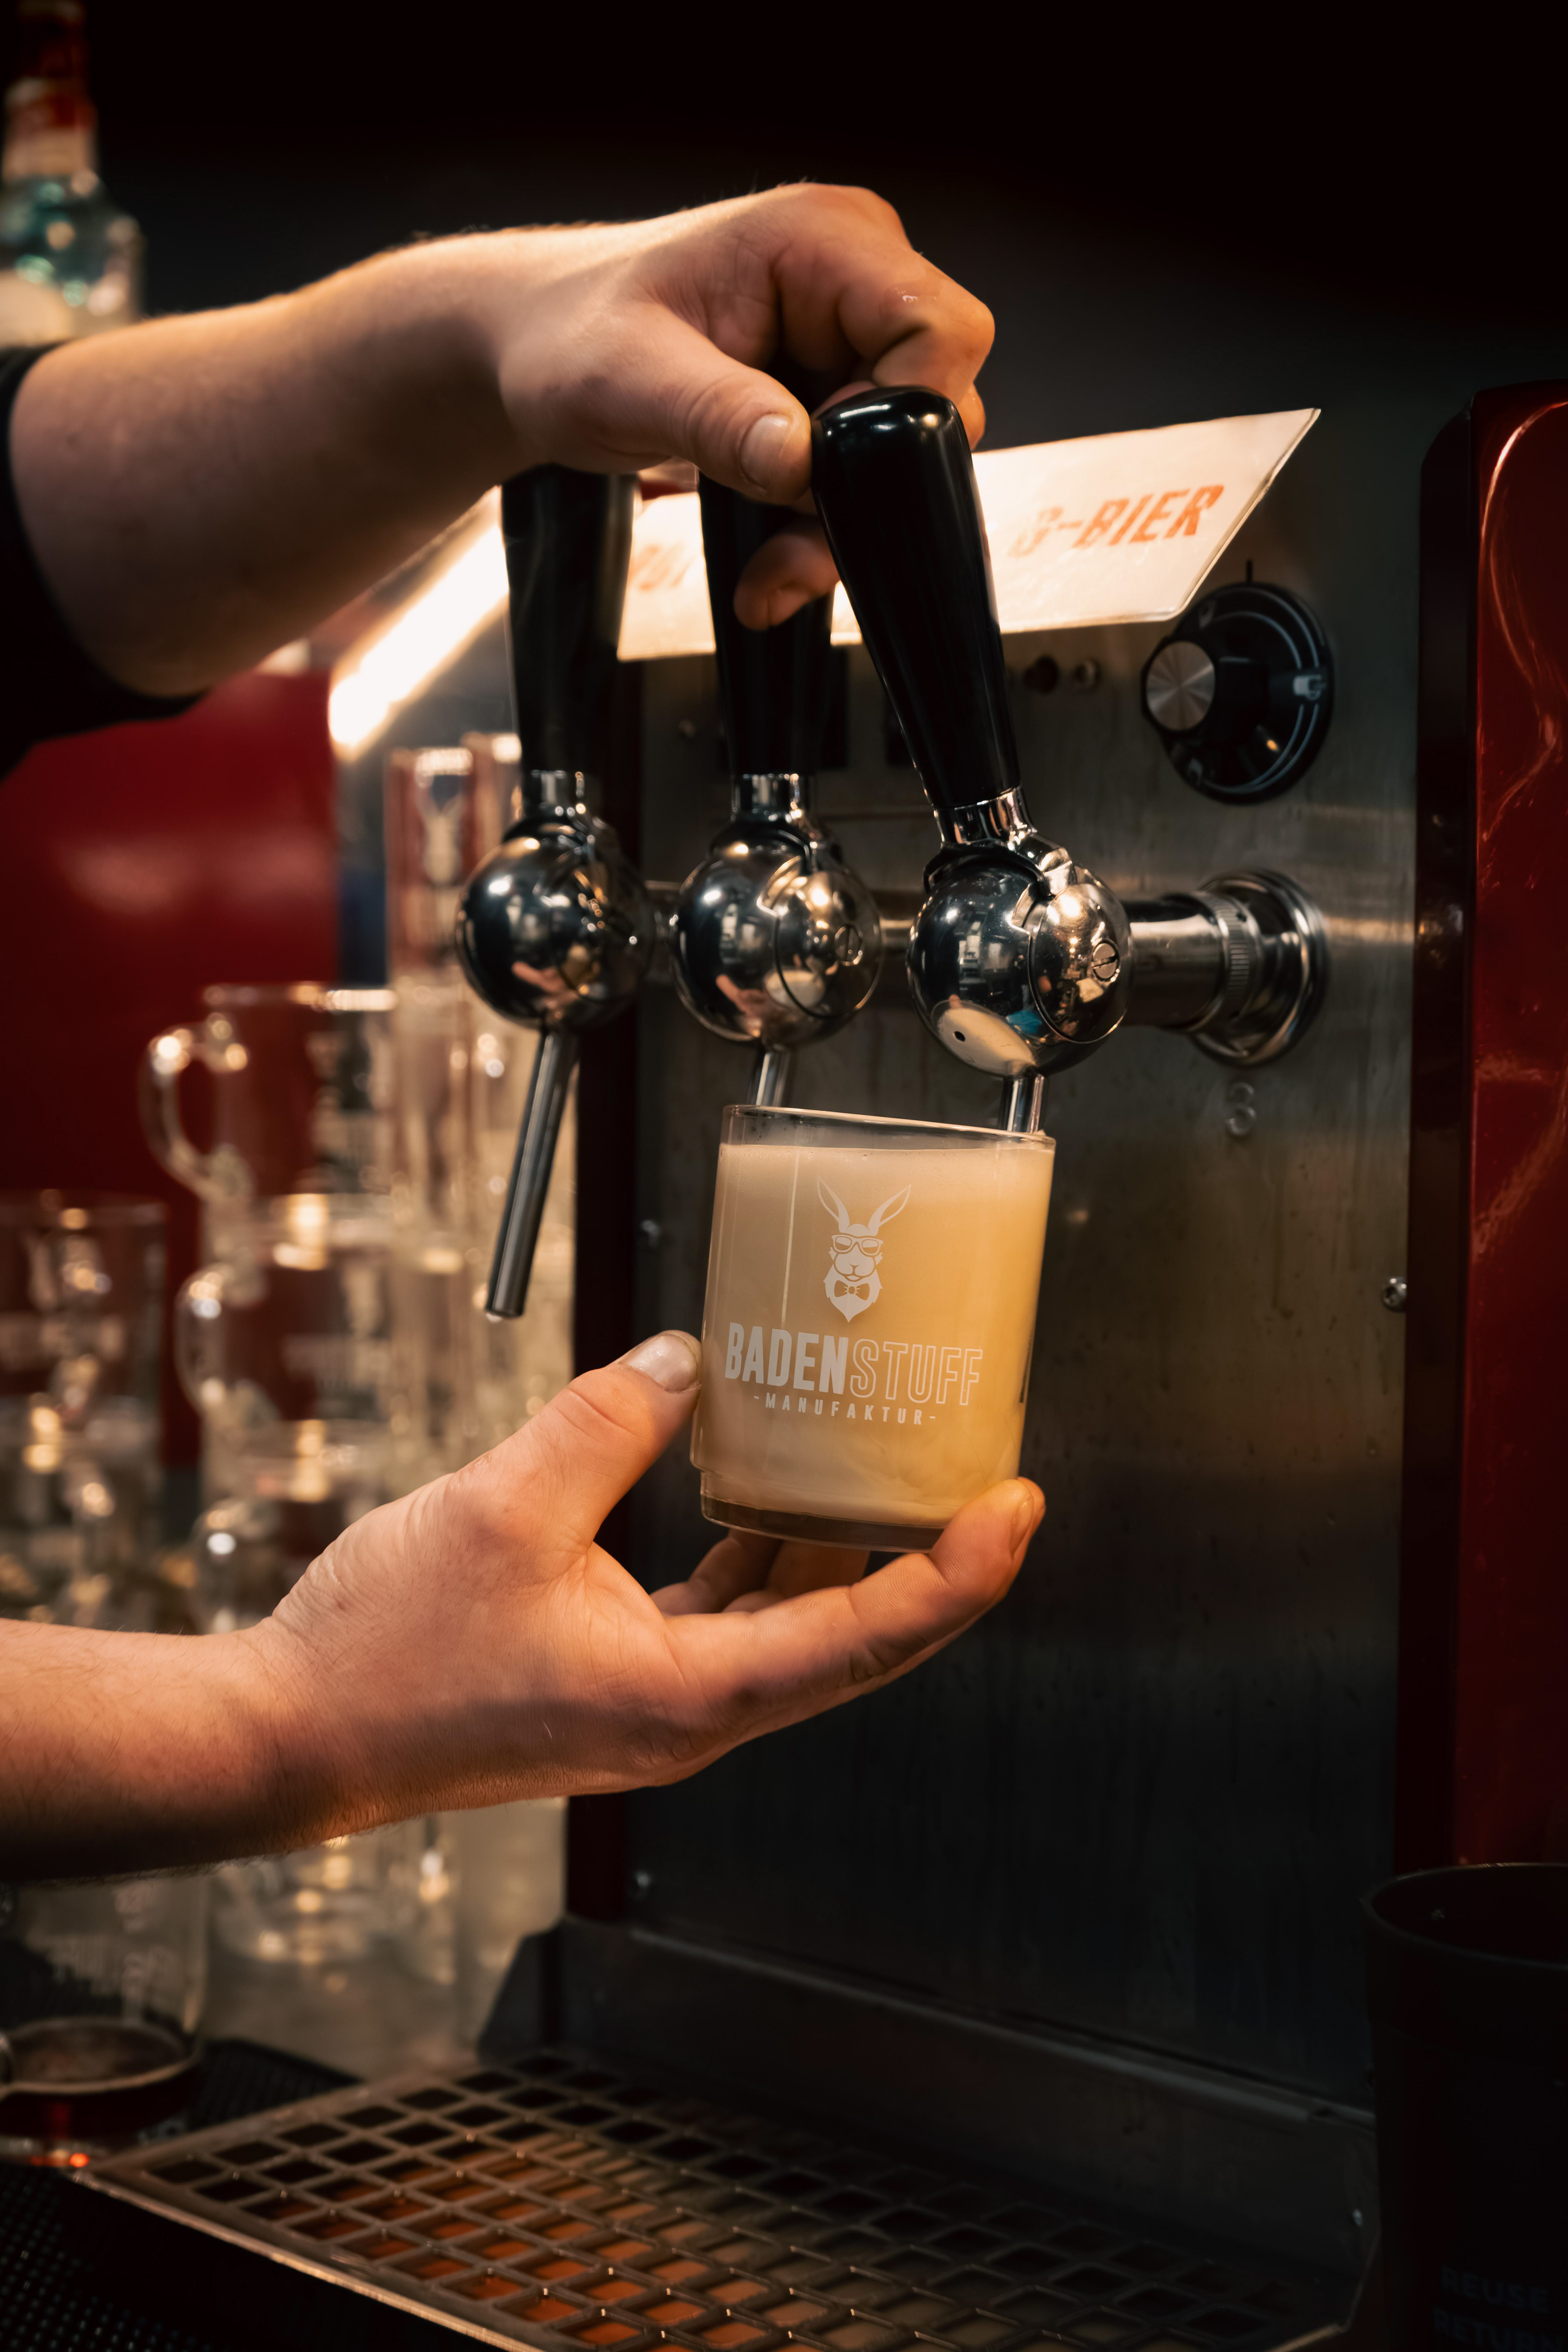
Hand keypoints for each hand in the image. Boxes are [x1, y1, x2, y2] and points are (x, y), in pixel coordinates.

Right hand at [258, 1330, 1039, 1828]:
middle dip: (926, 1561)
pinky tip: (768, 1495)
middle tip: (985, 1478)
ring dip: (841, 1556)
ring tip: (889, 1471)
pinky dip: (762, 1559)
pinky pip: (726, 1619)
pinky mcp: (622, 1680)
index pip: (867, 1638)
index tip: (1015, 1507)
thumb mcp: (505, 1507)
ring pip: (791, 1630)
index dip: (956, 1574)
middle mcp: (690, 1715)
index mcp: (685, 1696)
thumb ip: (607, 1421)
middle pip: (851, 1640)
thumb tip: (685, 1362)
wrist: (298, 1731)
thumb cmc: (390, 1651)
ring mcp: (659, 1704)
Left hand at [473, 185, 994, 626]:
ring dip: (836, 534)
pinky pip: (857, 481)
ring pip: (898, 461)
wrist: (530, 353)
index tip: (831, 480)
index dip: (907, 420)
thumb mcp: (628, 378)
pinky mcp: (826, 396)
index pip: (939, 330)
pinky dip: (817, 533)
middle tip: (788, 557)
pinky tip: (770, 565)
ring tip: (769, 578)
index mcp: (823, 240)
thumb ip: (720, 416)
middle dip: (868, 499)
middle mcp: (852, 282)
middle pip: (932, 405)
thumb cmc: (565, 336)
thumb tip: (802, 461)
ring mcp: (843, 341)